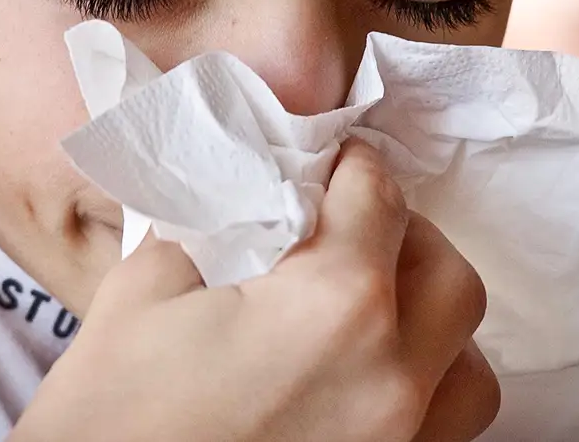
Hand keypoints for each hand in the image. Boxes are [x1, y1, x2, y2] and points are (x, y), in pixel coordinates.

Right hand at [9, 139, 498, 441]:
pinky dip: (426, 391)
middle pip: (446, 276)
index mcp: (334, 308)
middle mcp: (392, 380)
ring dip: (431, 322)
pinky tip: (366, 380)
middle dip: (404, 236)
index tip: (338, 163)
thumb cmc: (108, 420)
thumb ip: (212, 228)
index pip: (378, 202)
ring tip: (374, 312)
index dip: (355, 168)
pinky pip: (446, 431)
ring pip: (470, 367)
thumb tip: (249, 201)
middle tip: (351, 229)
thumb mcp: (141, 293)